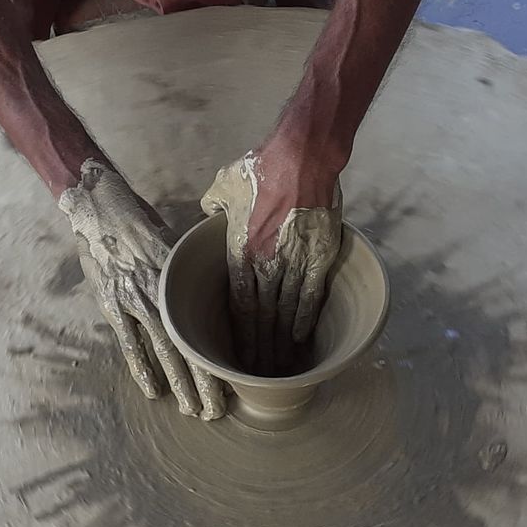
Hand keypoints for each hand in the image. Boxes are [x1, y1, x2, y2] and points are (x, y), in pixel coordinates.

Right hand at [58, 160, 226, 419]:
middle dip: (206, 383)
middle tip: (219, 411)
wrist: (103, 210)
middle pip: (192, 346)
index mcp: (185, 280)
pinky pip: (129, 343)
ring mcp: (137, 300)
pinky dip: (141, 368)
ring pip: (165, 351)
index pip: (210, 326)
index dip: (222, 356)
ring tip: (193, 410)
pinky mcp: (112, 304)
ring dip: (180, 384)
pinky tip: (154, 392)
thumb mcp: (176, 242)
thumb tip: (220, 288)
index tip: (237, 381)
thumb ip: (193, 270)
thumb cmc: (143, 226)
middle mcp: (166, 293)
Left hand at [201, 144, 341, 374]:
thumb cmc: (261, 168)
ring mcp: (294, 261)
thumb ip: (211, 204)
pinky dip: (305, 319)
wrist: (302, 155)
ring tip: (278, 363)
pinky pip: (311, 294)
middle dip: (259, 346)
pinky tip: (299, 338)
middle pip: (261, 316)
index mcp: (239, 250)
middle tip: (258, 370)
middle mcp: (265, 262)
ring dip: (281, 341)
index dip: (239, 332)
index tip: (238, 353)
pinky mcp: (319, 255)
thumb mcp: (223, 185)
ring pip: (285, 311)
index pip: (238, 303)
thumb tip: (207, 211)